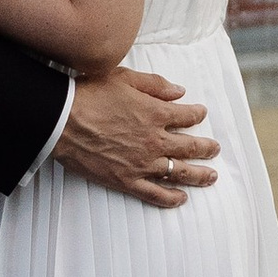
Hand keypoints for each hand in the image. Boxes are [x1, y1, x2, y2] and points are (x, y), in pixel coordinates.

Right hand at [57, 67, 217, 206]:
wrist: (62, 121)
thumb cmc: (90, 95)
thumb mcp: (124, 78)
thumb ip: (155, 85)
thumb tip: (180, 92)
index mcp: (156, 114)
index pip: (187, 116)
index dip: (197, 114)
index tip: (201, 114)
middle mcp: (154, 141)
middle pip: (190, 147)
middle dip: (206, 148)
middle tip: (215, 149)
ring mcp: (142, 163)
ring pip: (179, 172)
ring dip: (199, 175)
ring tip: (211, 176)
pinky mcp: (126, 180)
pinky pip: (155, 193)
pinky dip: (171, 198)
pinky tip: (182, 198)